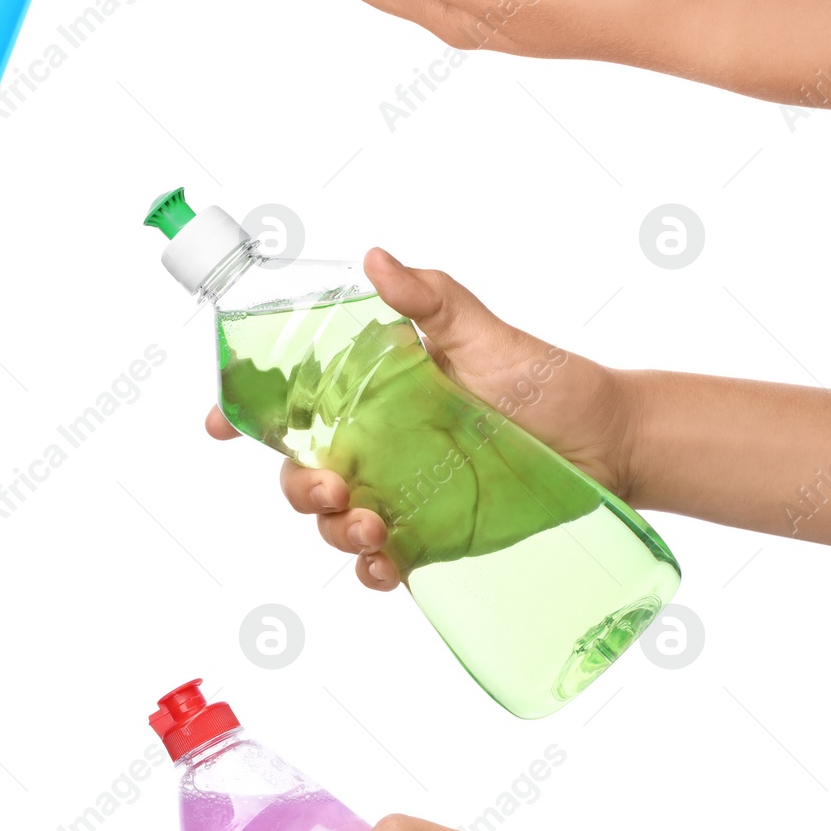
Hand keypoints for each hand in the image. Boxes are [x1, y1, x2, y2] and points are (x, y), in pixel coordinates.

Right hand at [206, 247, 635, 590]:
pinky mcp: (429, 539)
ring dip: (333, 531)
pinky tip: (386, 567)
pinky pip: (380, 563)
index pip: (291, 406)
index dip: (244, 414)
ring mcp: (397, 497)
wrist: (610, 443)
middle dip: (297, 486)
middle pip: (299, 472)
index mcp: (371, 397)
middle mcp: (374, 448)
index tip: (220, 423)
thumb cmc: (546, 382)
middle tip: (330, 489)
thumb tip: (376, 260)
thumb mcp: (485, 334)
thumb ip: (430, 300)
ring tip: (371, 529)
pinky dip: (372, 571)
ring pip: (332, 523)